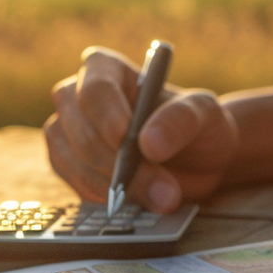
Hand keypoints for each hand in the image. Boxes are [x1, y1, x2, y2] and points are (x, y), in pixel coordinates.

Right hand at [45, 46, 238, 211]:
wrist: (198, 162)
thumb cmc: (198, 126)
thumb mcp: (204, 114)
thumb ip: (181, 119)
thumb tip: (148, 143)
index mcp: (105, 69)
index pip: (94, 88)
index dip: (106, 114)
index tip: (125, 139)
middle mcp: (77, 98)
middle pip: (78, 128)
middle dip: (116, 162)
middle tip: (162, 189)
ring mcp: (68, 135)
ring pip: (72, 161)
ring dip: (114, 187)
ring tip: (161, 200)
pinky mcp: (70, 169)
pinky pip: (77, 187)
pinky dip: (107, 200)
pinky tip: (139, 203)